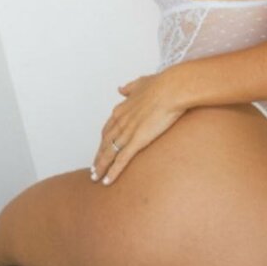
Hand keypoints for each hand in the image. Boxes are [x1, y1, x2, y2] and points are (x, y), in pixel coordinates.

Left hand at [90, 68, 189, 185]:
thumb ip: (129, 88)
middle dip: (99, 156)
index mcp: (121, 109)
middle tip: (94, 168)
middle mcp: (120, 121)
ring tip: (96, 177)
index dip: (103, 140)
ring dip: (101, 167)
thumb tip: (120, 89)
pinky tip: (107, 181)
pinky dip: (112, 172)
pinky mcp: (137, 141)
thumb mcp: (141, 83)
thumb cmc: (161, 85)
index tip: (101, 148)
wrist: (172, 89)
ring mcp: (127, 132)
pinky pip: (121, 160)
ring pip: (109, 153)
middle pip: (105, 143)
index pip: (108, 129)